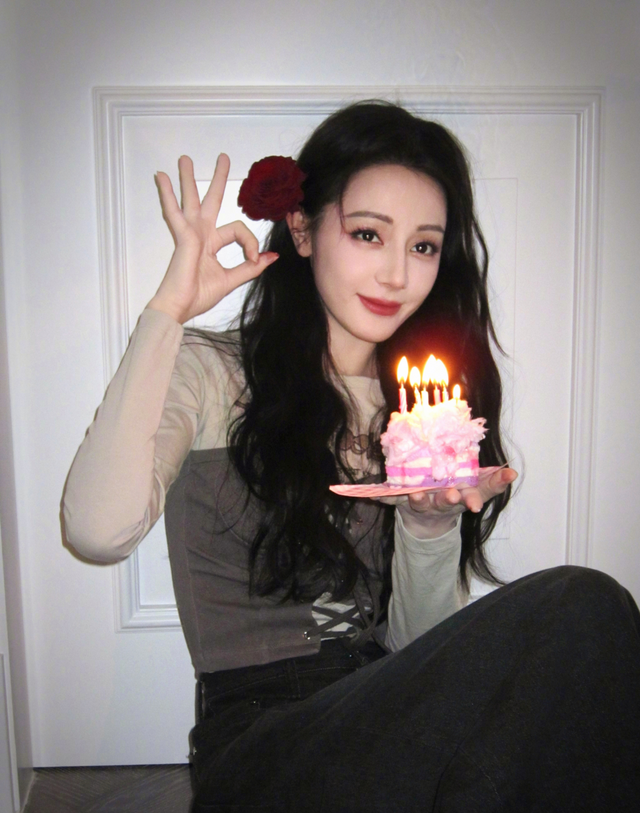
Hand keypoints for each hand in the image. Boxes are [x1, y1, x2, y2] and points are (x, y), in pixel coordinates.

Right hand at [147, 154, 277, 323]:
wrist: (180, 307)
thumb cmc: (199, 295)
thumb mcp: (232, 279)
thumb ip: (250, 267)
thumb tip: (271, 256)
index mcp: (212, 243)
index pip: (238, 230)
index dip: (250, 242)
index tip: (254, 258)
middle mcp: (201, 234)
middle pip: (211, 200)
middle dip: (218, 179)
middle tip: (223, 158)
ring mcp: (190, 233)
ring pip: (191, 199)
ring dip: (188, 178)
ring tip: (185, 158)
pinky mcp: (182, 236)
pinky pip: (174, 212)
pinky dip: (167, 194)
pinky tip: (161, 176)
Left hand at [379, 467, 517, 539]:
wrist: (427, 519)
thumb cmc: (455, 493)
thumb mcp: (477, 487)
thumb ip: (493, 480)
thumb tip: (511, 473)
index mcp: (463, 497)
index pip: (477, 496)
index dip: (481, 495)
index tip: (486, 495)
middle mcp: (443, 502)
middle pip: (447, 502)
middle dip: (448, 499)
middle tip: (451, 495)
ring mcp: (423, 503)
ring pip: (421, 503)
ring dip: (419, 499)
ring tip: (416, 495)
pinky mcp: (403, 502)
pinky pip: (392, 500)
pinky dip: (384, 498)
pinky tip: (376, 496)